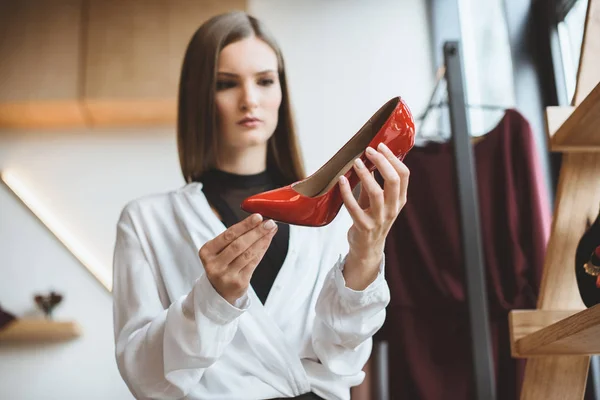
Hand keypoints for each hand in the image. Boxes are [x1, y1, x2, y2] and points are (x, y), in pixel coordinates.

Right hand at [198, 214, 277, 304]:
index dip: (244, 225)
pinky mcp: (238, 283)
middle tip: (269, 223)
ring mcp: (226, 275)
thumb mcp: (220, 250)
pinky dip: (262, 250)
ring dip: (262, 240)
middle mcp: (214, 264)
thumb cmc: (222, 264)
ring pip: (248, 254)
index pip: (228, 235)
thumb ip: (235, 236)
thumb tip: (258, 220)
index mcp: (207, 251)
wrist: (218, 290)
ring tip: (271, 230)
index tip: (258, 217)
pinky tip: (267, 242)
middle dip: (256, 232)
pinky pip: (253, 263)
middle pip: (238, 245)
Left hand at [338, 142, 409, 289]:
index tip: (381, 146)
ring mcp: (379, 219)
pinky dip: (347, 192)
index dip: (392, 158)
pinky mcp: (364, 227)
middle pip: (393, 180)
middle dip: (382, 161)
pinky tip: (341, 180)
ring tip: (356, 162)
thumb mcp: (379, 201)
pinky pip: (354, 207)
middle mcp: (392, 209)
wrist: (367, 248)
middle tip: (369, 150)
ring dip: (365, 174)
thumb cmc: (372, 219)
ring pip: (376, 192)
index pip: (404, 174)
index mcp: (400, 200)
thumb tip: (369, 158)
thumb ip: (376, 182)